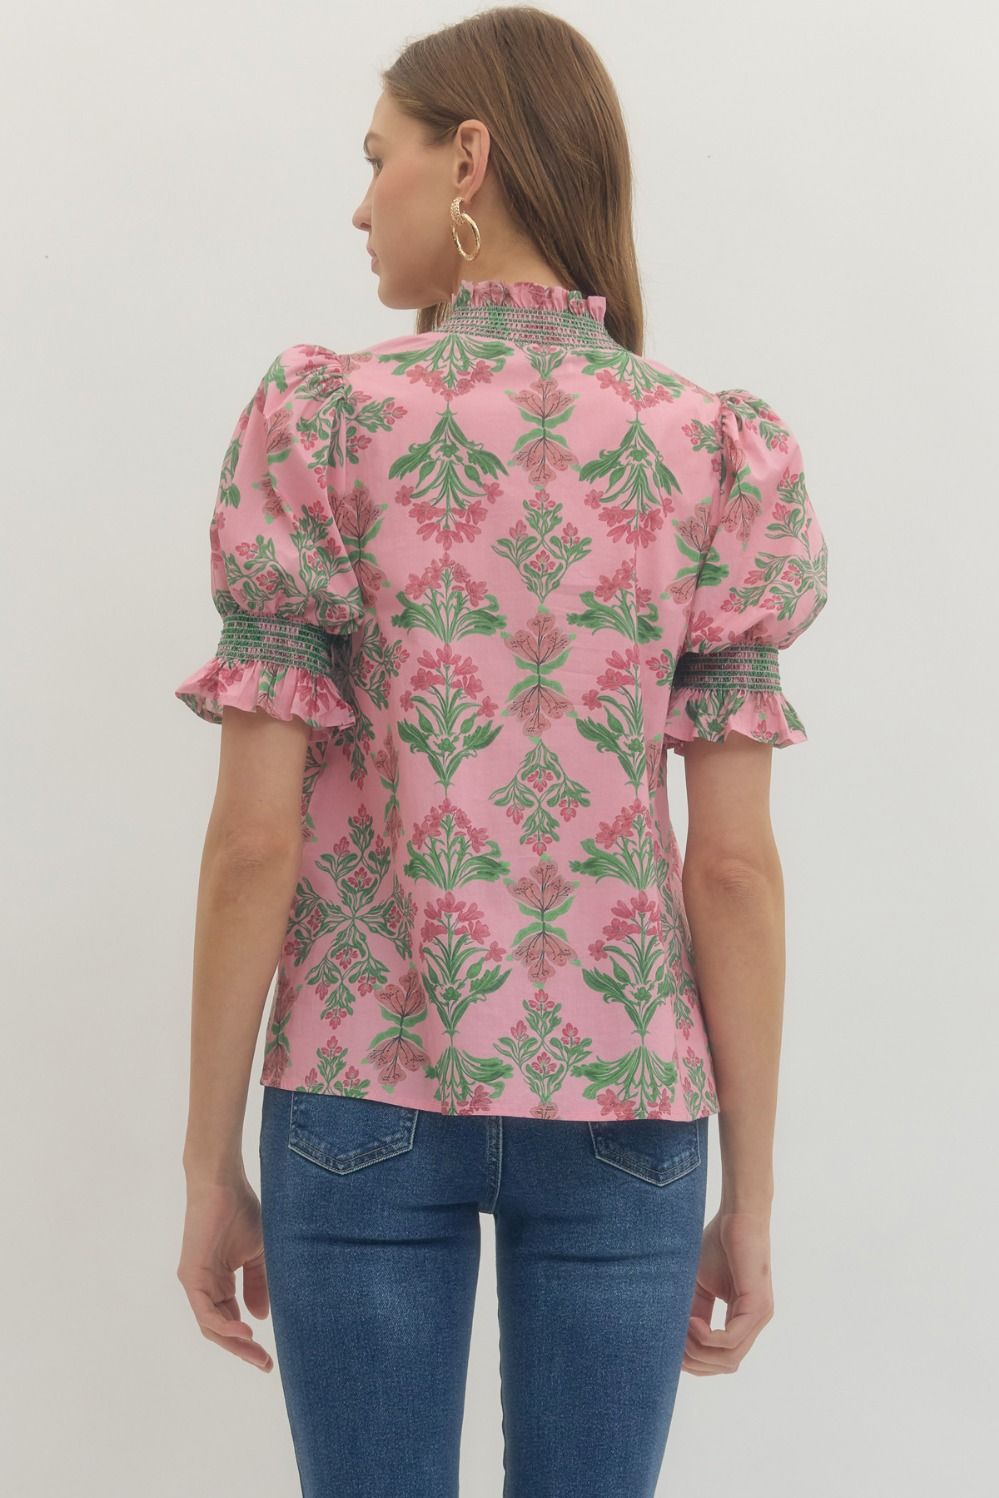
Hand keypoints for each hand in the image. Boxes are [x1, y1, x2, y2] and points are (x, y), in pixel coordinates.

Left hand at [177, 1171, 273, 1372]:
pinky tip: (245, 1334)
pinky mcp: (191, 1277)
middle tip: (266, 1366)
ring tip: (257, 1355)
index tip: (270, 1359)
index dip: (249, 1342)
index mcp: (219, 1282)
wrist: (223, 1185)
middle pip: (220, 1330)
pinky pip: (206, 1312)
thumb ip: (257, 1286)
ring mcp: (196, 1284)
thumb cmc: (241, 1211)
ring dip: (234, 1344)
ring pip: (212, 1326)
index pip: (231, 1321)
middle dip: (244, 1351)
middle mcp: (204, 1287)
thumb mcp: (257, 1255)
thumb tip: (259, 1319)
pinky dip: (225, 1326)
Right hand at [682, 1208, 773, 1374]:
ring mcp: (759, 1317)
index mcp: (742, 1320)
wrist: (737, 1216)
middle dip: (695, 1361)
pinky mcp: (757, 1307)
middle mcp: (754, 1323)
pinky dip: (706, 1336)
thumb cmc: (717, 1244)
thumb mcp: (699, 1285)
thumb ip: (693, 1312)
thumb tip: (674, 1339)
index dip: (695, 1360)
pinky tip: (691, 1321)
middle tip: (672, 1345)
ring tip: (679, 1330)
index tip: (670, 1348)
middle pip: (725, 1365)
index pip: (722, 1358)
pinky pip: (730, 1340)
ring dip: (698, 1350)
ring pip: (728, 1358)